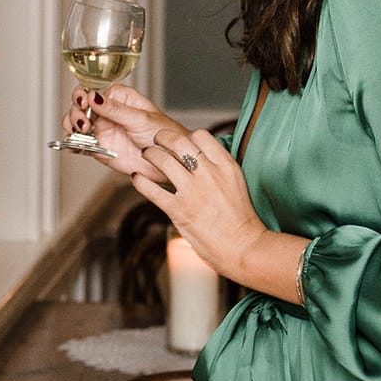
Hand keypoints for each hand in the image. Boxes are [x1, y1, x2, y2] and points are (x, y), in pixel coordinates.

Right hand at [60, 84, 175, 183]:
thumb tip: (94, 96)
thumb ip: (114, 109)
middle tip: (83, 122)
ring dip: (71, 126)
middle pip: (79, 106)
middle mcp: (106, 112)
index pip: (92, 90)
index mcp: (117, 98)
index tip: (84, 103)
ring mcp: (101, 129)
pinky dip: (72, 144)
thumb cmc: (162, 133)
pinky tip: (75, 145)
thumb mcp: (139, 118)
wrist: (168, 160)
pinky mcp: (98, 148)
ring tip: (81, 132)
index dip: (83, 95)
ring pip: (75, 124)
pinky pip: (79, 144)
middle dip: (76, 112)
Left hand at [128, 125, 268, 277]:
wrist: (244, 246)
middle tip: (155, 140)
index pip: (201, 136)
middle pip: (179, 141)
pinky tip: (137, 178)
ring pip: (162, 160)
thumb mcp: (236, 183)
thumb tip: (200, 157)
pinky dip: (140, 181)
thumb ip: (218, 167)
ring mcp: (193, 191)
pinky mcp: (179, 210)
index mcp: (225, 165)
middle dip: (162, 137)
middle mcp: (209, 173)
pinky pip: (152, 190)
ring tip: (146, 155)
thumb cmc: (241, 218)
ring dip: (150, 154)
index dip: (185, 134)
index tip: (177, 140)